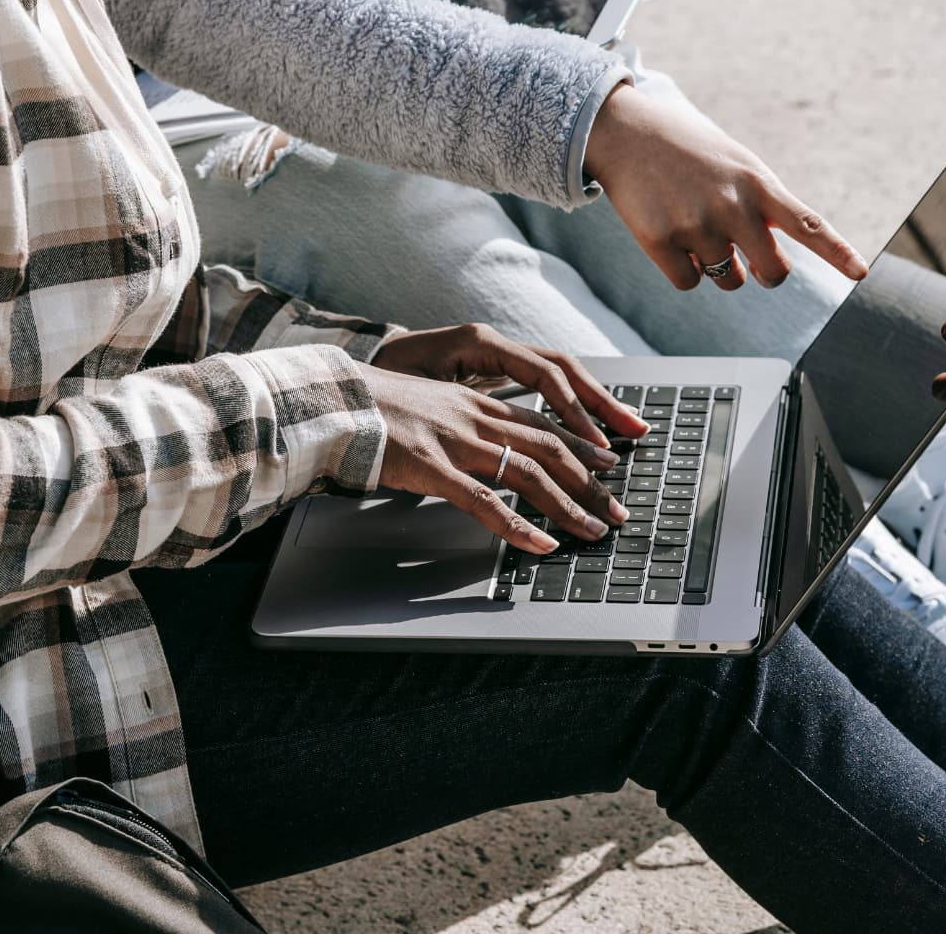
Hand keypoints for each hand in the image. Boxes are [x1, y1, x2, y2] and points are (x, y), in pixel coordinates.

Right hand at [364, 325, 648, 552]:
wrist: (328, 403)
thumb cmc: (370, 411)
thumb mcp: (426, 409)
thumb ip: (457, 427)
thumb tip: (479, 454)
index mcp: (473, 401)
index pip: (542, 422)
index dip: (581, 443)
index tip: (609, 464)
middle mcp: (473, 416)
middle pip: (550, 448)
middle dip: (591, 482)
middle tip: (617, 510)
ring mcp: (455, 441)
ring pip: (530, 474)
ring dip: (570, 506)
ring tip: (595, 531)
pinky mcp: (432, 467)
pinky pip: (486, 502)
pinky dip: (520, 526)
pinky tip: (542, 544)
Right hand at [584, 83, 867, 291]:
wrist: (626, 131)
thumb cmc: (688, 151)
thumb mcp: (736, 165)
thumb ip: (761, 207)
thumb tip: (766, 267)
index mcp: (758, 183)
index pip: (807, 224)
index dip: (837, 252)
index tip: (861, 274)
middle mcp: (733, 206)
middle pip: (772, 272)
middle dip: (764, 273)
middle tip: (748, 259)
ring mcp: (697, 225)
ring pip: (726, 280)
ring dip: (716, 265)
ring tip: (693, 223)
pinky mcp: (660, 240)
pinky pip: (688, 282)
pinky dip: (682, 268)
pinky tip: (669, 233)